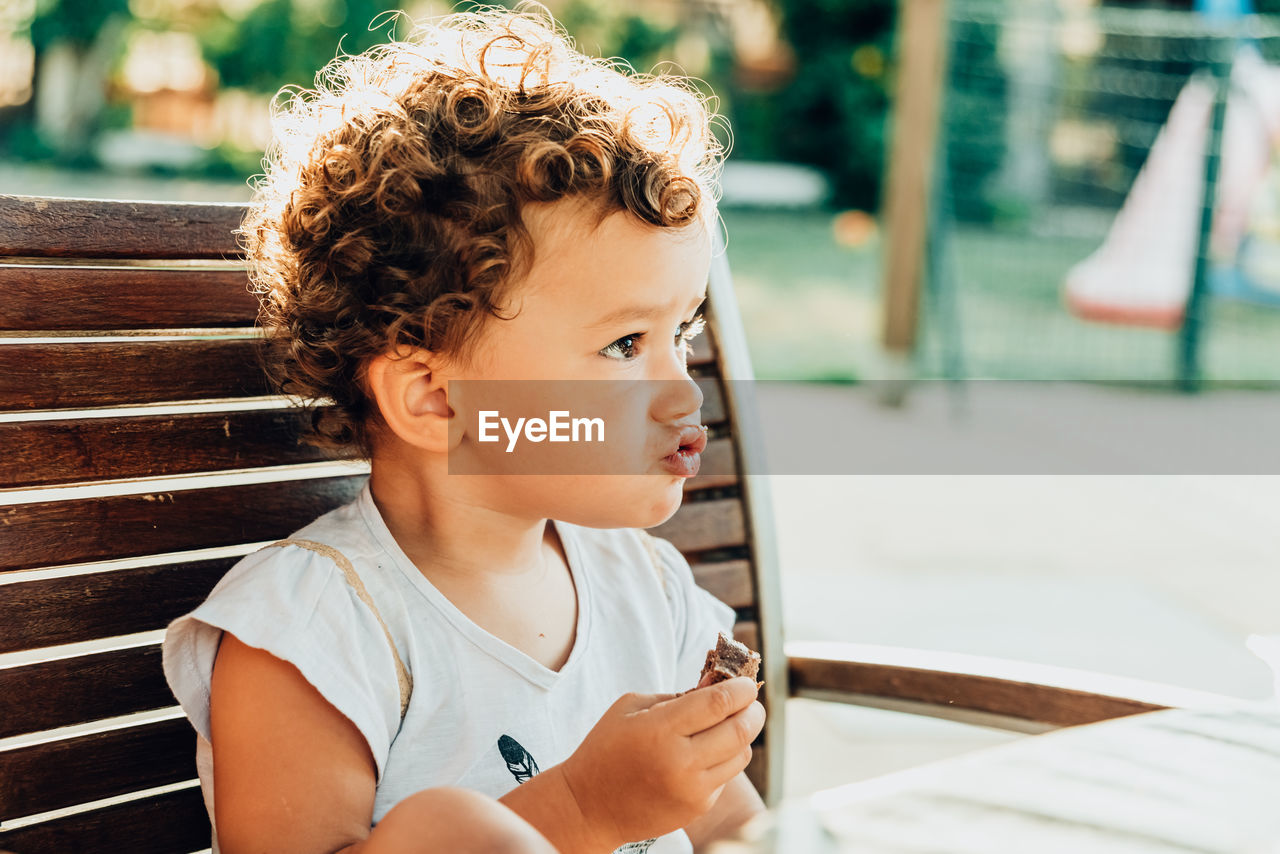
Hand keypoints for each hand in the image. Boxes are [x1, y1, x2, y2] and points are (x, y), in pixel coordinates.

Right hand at [558, 677, 764, 848]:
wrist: (590, 806)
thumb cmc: (606, 747)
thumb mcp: (631, 707)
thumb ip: (676, 695)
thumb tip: (716, 684)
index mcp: (661, 730)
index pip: (718, 703)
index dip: (740, 689)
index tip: (745, 682)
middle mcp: (681, 762)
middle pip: (740, 730)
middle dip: (753, 710)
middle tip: (750, 701)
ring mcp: (692, 789)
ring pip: (741, 755)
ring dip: (743, 735)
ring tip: (729, 724)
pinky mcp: (698, 807)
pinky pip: (726, 776)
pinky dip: (724, 759)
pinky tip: (706, 752)